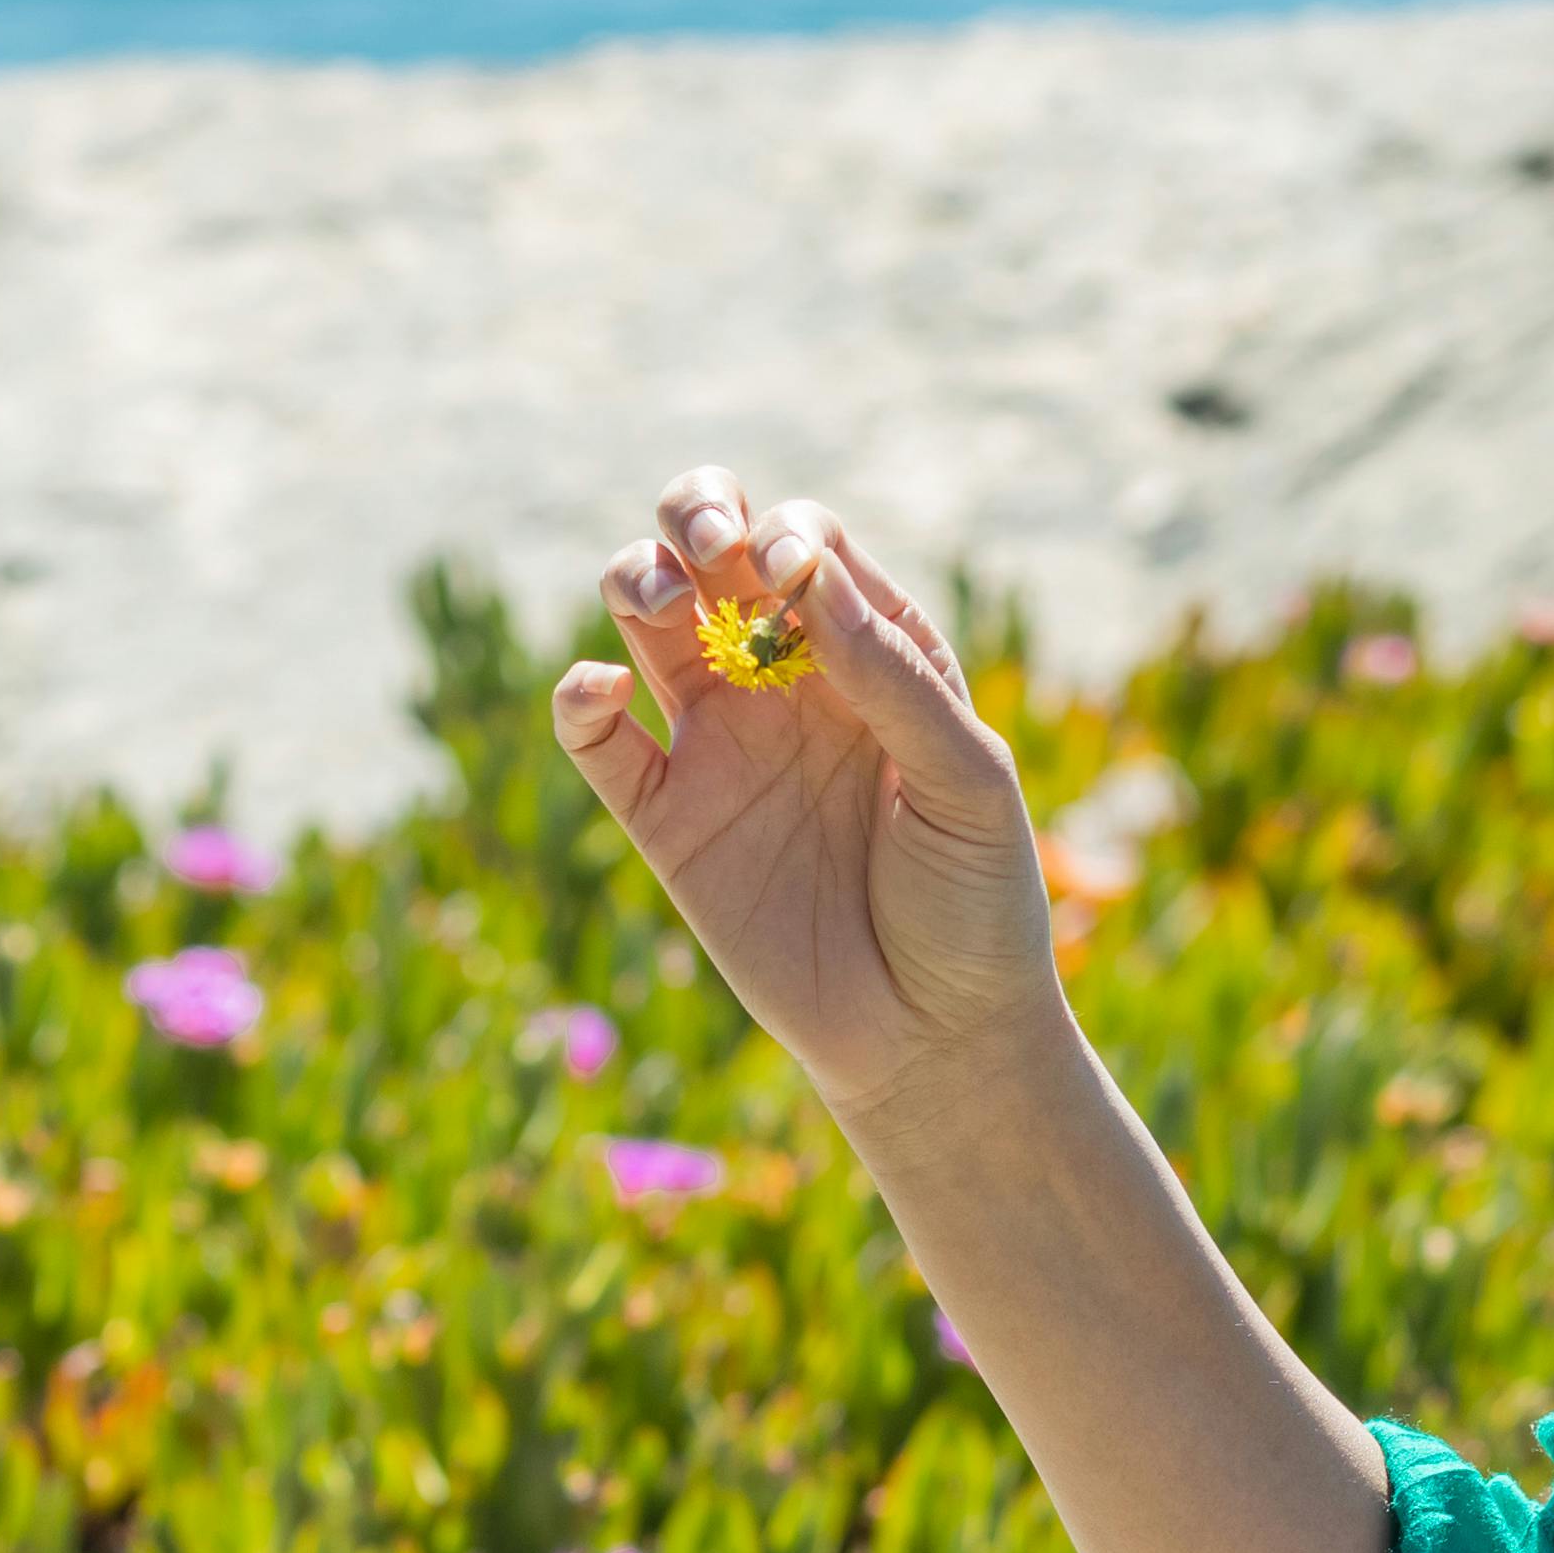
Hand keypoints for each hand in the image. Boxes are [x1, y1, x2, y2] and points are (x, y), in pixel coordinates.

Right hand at [546, 468, 1059, 1123]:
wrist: (933, 1040)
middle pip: (713, 552)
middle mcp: (787, 682)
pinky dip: (578, 698)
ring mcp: (721, 745)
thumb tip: (806, 578)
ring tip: (658, 602)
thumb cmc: (975, 902)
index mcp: (871, 653)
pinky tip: (603, 690)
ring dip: (635, 576)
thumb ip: (892, 677)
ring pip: (644, 619)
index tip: (793, 583)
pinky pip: (598, 740)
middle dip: (696, 512)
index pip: (808, 545)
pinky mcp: (667, 819)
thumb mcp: (966, 781)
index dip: (788, 538)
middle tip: (710, 543)